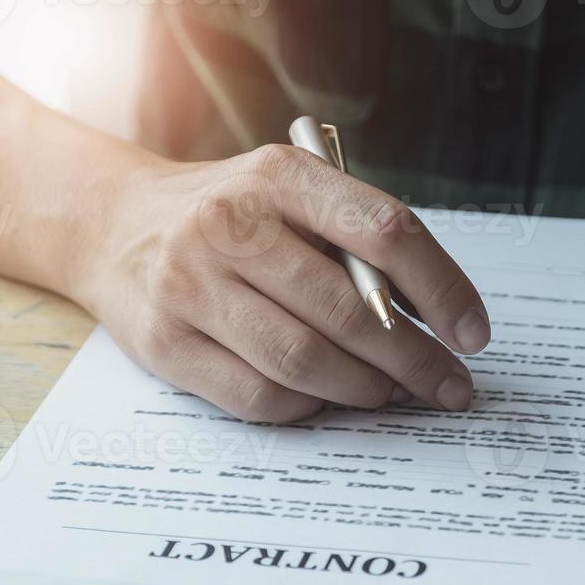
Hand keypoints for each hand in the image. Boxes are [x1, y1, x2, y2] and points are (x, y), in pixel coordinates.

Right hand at [73, 146, 489, 421]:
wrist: (111, 226)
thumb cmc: (225, 216)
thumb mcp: (286, 196)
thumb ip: (351, 242)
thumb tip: (430, 321)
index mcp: (278, 176)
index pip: (384, 232)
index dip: (442, 290)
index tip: (473, 334)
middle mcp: (228, 225)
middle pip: (349, 310)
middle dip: (414, 360)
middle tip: (446, 386)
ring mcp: (190, 287)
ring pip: (304, 361)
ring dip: (363, 389)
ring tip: (388, 393)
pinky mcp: (166, 344)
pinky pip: (259, 397)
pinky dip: (306, 407)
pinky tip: (322, 398)